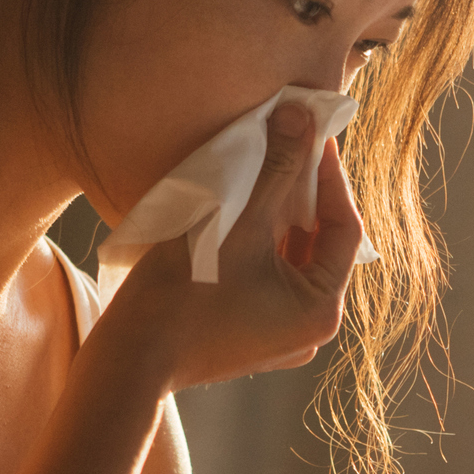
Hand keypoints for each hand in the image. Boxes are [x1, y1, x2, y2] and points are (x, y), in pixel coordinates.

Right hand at [104, 101, 365, 389]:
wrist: (128, 358)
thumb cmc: (183, 292)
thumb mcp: (237, 219)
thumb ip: (277, 166)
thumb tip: (302, 115)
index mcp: (321, 309)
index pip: (345, 229)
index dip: (331, 177)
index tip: (313, 136)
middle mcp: (310, 330)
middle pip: (319, 246)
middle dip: (303, 196)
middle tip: (288, 149)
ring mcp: (280, 338)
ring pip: (291, 262)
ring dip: (278, 219)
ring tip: (261, 174)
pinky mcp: (249, 338)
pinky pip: (268, 281)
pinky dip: (259, 246)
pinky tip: (238, 213)